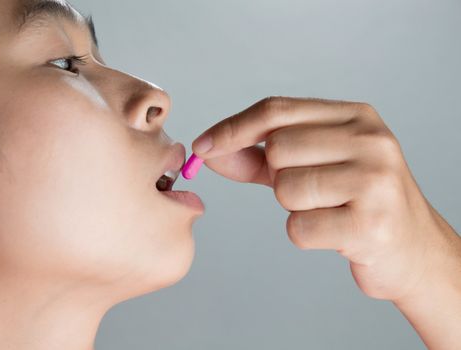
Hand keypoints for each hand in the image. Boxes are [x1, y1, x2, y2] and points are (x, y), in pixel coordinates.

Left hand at [192, 97, 460, 315]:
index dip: (233, 128)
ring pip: (285, 188)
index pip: (277, 110)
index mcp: (356, 116)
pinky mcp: (371, 223)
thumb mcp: (311, 167)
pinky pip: (299, 227)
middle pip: (278, 149)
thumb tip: (208, 150)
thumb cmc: (354, 202)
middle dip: (278, 176)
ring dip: (294, 207)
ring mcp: (375, 181)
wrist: (410, 250)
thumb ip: (258, 157)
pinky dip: (305, 234)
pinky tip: (335, 233)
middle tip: (311, 191)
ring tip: (328, 210)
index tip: (203, 146)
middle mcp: (370, 140)